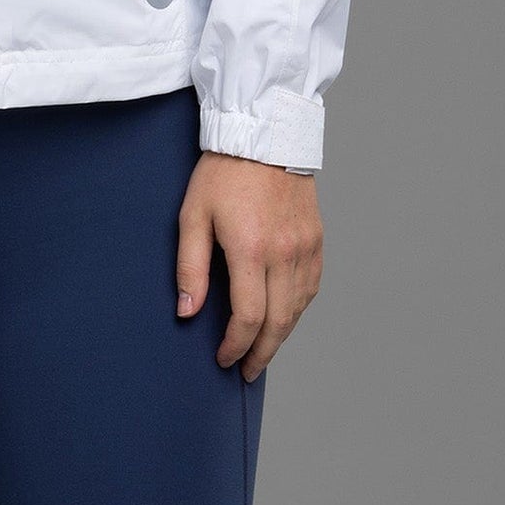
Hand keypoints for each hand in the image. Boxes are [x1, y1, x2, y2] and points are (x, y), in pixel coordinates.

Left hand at [176, 153, 322, 381]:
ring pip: (298, 309)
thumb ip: (190, 266)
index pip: (248, 317)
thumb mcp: (193, 214)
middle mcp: (284, 253)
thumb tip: (187, 312)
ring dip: (280, 336)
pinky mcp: (317, 239)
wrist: (263, 133)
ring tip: (262, 350)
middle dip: (261, 353)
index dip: (236, 346)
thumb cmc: (222, 171)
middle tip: (247, 371)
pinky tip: (283, 316)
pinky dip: (297, 309)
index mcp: (251, 248)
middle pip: (278, 323)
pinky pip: (311, 287)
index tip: (223, 358)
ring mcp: (305, 247)